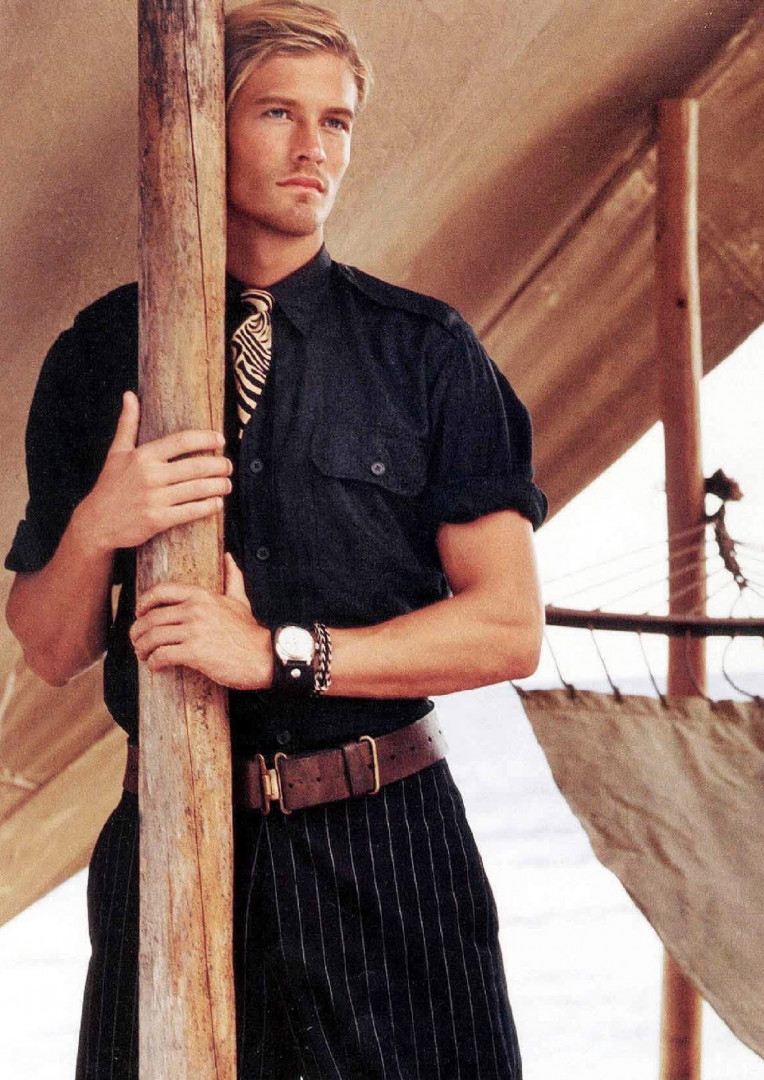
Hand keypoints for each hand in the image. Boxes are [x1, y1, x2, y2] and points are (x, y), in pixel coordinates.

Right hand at [73, 391, 231, 553]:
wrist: (96, 523)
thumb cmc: (110, 485)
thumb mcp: (116, 452)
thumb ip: (128, 424)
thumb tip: (130, 395)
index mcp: (143, 456)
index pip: (182, 441)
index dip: (206, 439)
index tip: (220, 440)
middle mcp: (150, 475)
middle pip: (195, 466)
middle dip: (219, 465)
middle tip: (229, 466)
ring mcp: (154, 498)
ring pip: (197, 489)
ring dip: (218, 486)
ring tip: (227, 484)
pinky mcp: (157, 520)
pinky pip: (190, 511)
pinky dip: (208, 507)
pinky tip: (217, 503)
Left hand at [130, 554, 273, 688]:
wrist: (264, 656)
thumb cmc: (250, 631)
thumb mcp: (240, 600)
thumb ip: (232, 578)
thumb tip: (229, 557)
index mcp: (202, 596)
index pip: (161, 591)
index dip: (144, 602)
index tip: (139, 613)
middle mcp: (195, 610)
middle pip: (151, 618)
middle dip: (138, 632)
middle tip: (137, 642)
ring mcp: (194, 631)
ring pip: (153, 637)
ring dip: (142, 648)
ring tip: (143, 656)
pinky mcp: (195, 653)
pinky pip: (163, 655)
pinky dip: (154, 662)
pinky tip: (156, 666)